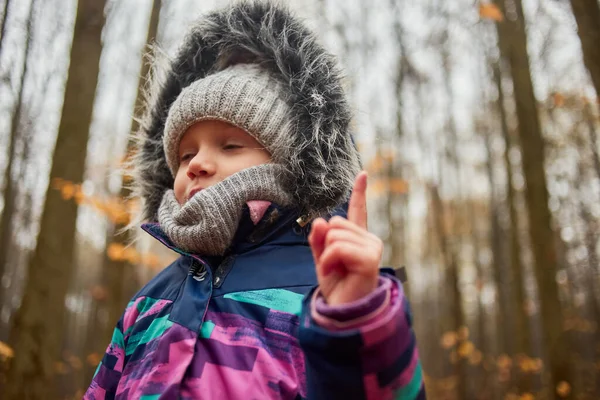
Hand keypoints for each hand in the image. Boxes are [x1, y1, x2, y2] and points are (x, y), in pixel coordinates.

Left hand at [308, 171, 382, 305]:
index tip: (363, 174)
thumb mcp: (321, 259)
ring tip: (334, 270)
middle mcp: (369, 240)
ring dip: (326, 255)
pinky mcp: (370, 259)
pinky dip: (327, 261)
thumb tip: (321, 220)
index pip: (357, 211)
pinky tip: (333, 273)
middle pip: (335, 223)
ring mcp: (372, 248)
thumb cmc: (336, 286)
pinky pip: (337, 248)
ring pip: (335, 235)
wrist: (342, 311)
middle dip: (325, 244)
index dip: (359, 192)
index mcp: (358, 238)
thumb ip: (318, 240)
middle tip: (332, 266)